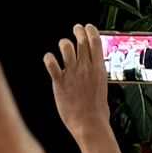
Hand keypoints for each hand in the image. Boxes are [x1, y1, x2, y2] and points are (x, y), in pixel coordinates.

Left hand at [42, 24, 109, 141]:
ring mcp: (72, 73)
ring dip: (64, 43)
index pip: (96, 42)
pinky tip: (49, 59)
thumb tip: (94, 71)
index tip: (88, 27)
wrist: (89, 125)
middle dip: (78, 31)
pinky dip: (49, 58)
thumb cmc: (97, 112)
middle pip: (81, 40)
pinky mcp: (60, 81)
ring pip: (66, 46)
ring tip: (63, 46)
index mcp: (99, 69)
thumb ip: (96, 76)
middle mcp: (85, 68)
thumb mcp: (102, 88)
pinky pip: (51, 63)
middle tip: (76, 29)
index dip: (91, 31)